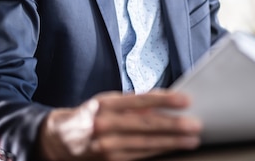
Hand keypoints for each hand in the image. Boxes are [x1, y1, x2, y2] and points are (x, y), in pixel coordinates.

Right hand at [38, 89, 201, 160]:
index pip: (140, 100)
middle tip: (195, 125)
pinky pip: (138, 157)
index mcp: (106, 104)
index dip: (165, 99)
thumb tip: (162, 102)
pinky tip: (171, 149)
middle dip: (173, 126)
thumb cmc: (90, 116)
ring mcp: (106, 146)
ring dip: (171, 142)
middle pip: (145, 125)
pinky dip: (157, 152)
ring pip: (145, 144)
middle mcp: (104, 125)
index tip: (186, 99)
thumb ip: (133, 103)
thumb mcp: (107, 102)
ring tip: (190, 140)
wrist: (59, 140)